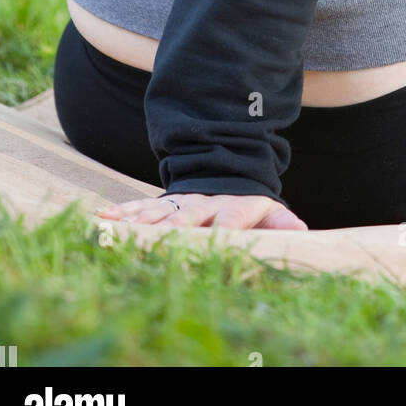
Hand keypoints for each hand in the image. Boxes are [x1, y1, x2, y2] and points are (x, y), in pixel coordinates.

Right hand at [96, 193, 308, 230]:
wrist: (224, 167)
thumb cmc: (248, 203)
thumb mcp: (266, 210)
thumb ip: (280, 222)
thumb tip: (302, 231)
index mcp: (233, 206)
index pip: (230, 218)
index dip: (224, 227)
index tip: (217, 237)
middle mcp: (204, 203)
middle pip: (187, 214)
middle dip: (173, 226)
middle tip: (158, 237)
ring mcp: (181, 201)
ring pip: (159, 210)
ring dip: (140, 219)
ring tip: (119, 226)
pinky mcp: (163, 202)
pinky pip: (141, 206)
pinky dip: (122, 212)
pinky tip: (104, 217)